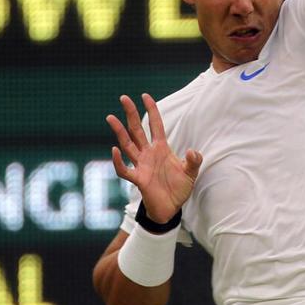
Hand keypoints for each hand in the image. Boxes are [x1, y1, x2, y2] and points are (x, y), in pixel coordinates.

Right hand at [106, 93, 202, 222]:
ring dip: (119, 132)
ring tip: (110, 117)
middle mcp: (148, 153)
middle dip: (131, 113)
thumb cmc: (179, 188)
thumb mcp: (191, 173)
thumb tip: (192, 151)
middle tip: (123, 97)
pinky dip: (119, 161)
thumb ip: (194, 161)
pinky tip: (115, 150)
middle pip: (137, 129)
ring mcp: (141, 165)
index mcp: (161, 148)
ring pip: (127, 144)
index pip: (155, 125)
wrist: (171, 209)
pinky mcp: (138, 179)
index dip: (151, 110)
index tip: (145, 96)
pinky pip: (124, 169)